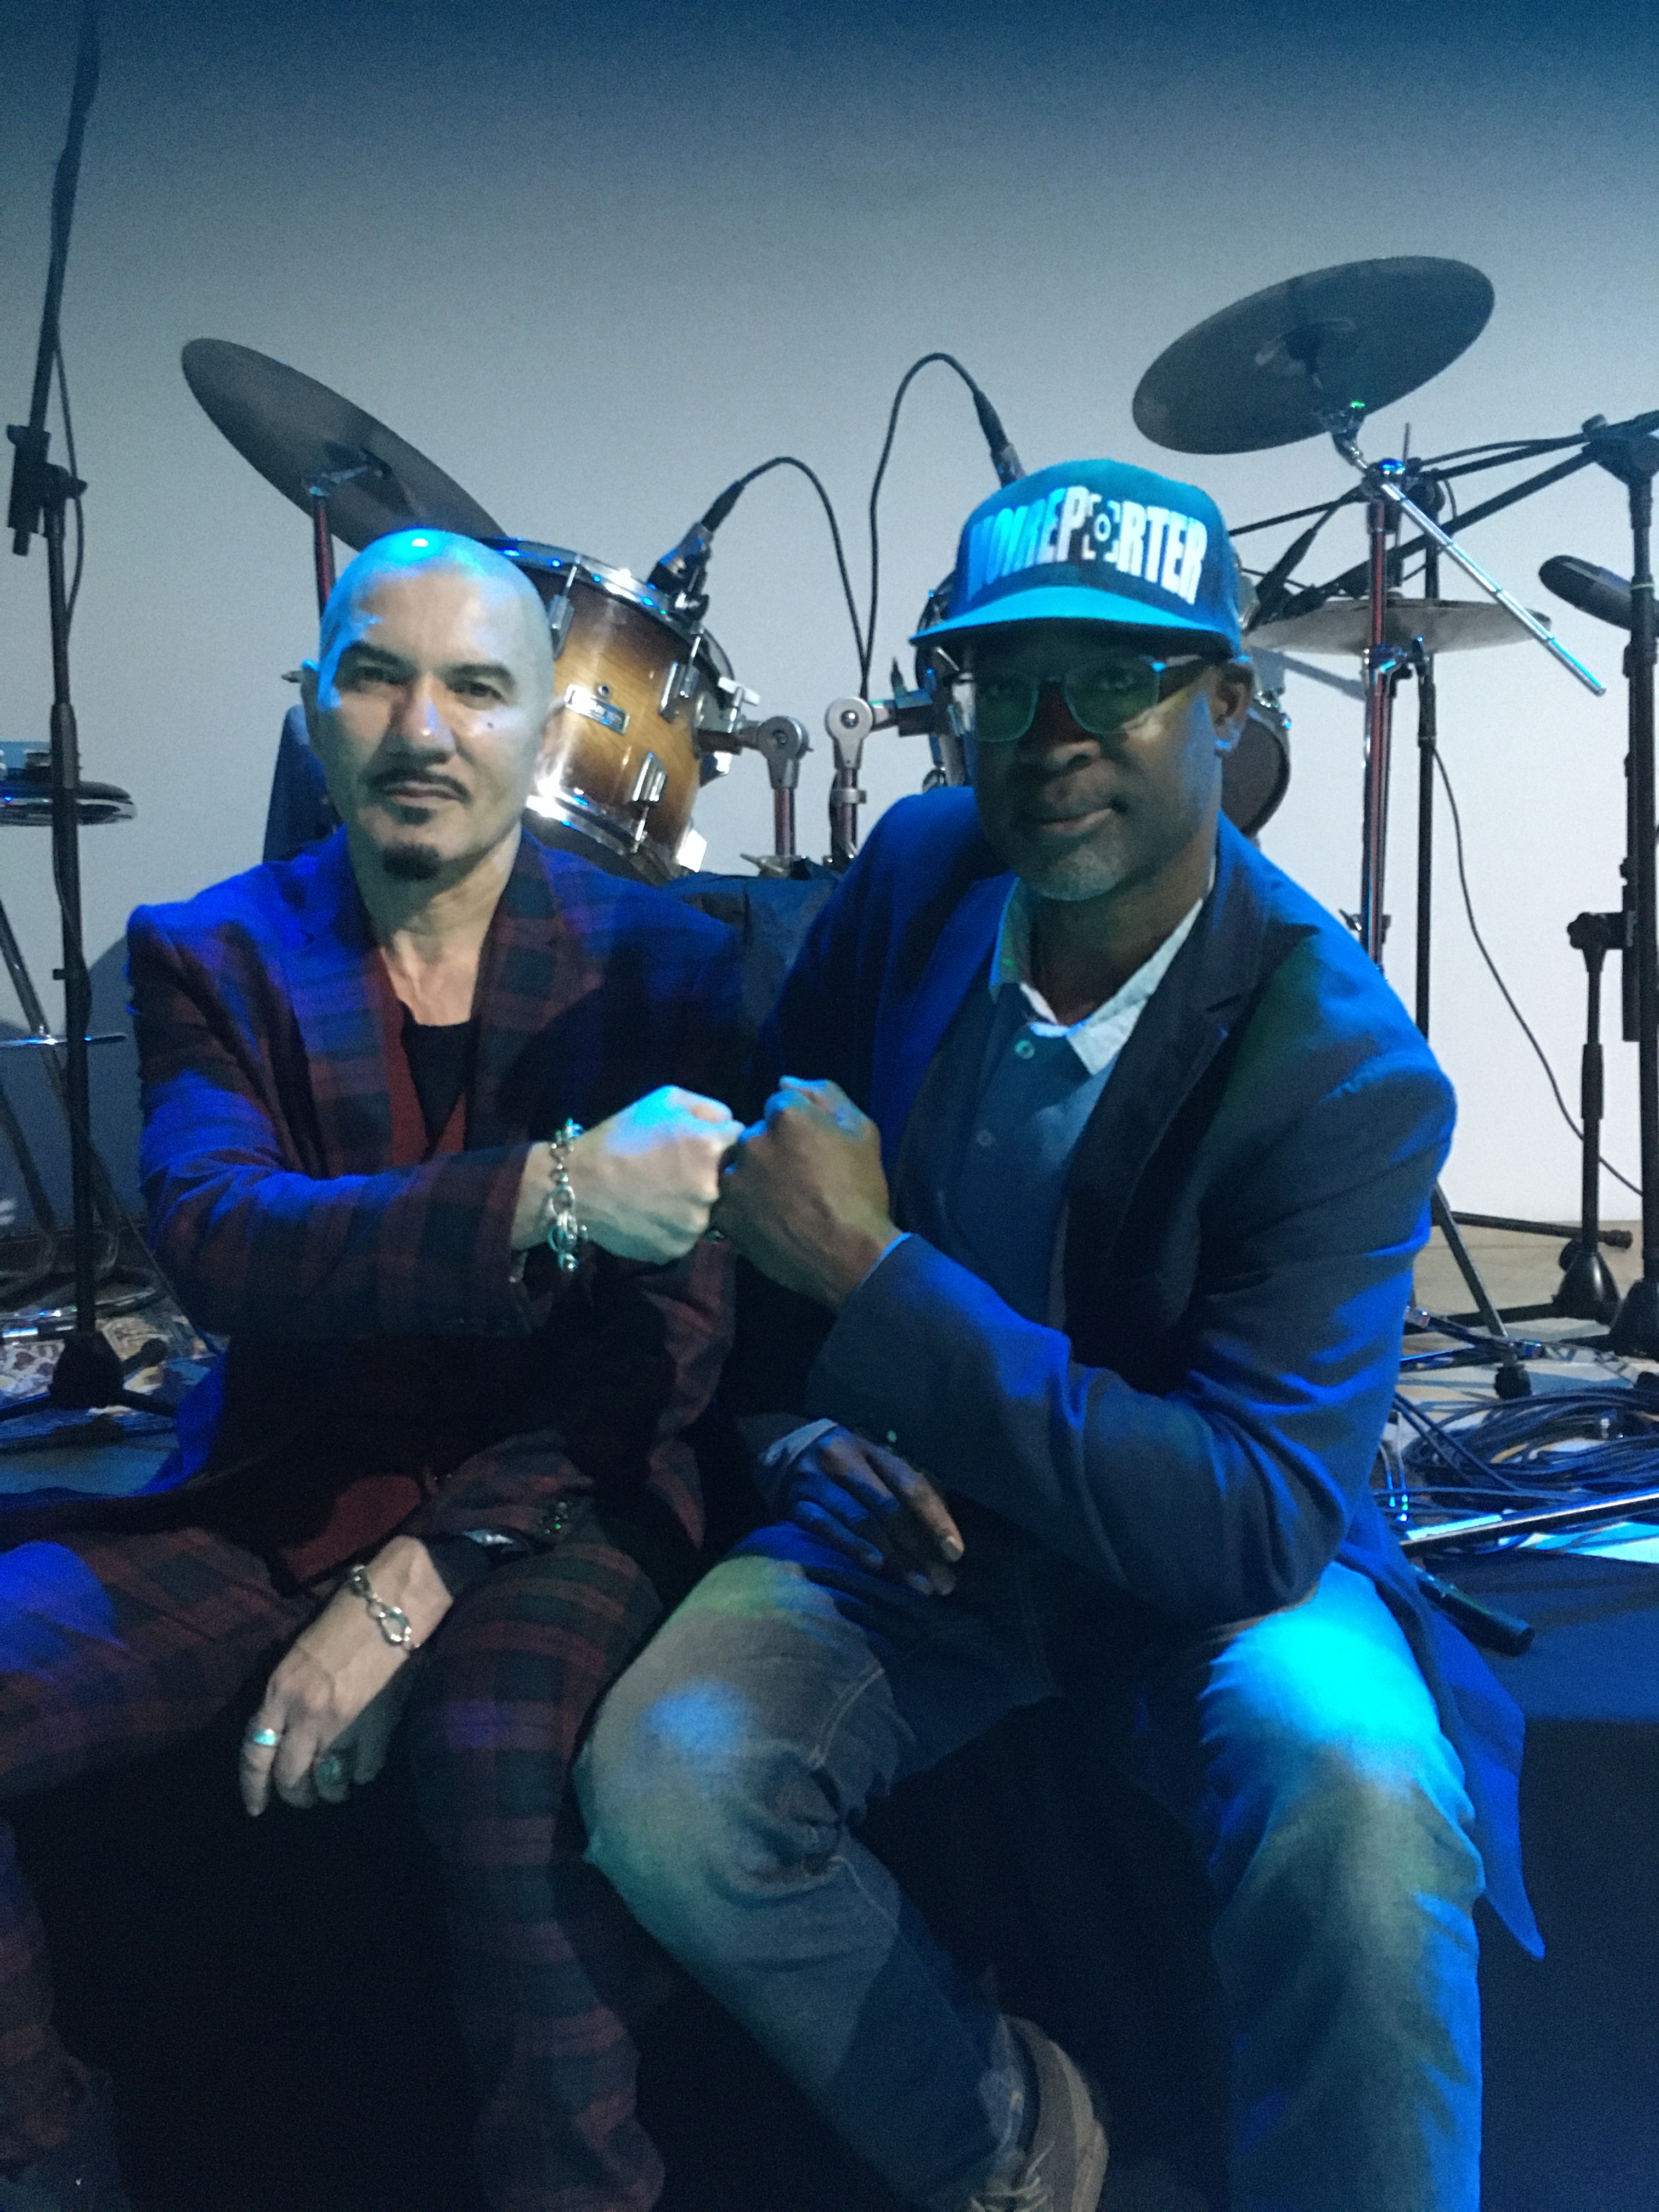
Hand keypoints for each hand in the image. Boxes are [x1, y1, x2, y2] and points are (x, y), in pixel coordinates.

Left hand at [240, 1536, 450, 1813]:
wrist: (392, 1603)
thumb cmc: (344, 1617)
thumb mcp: (298, 1654)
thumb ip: (287, 1695)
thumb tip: (283, 1731)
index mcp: (279, 1692)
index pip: (255, 1753)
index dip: (253, 1787)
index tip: (257, 1808)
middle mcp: (305, 1714)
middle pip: (290, 1777)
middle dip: (296, 1794)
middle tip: (304, 1796)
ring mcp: (342, 1725)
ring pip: (326, 1781)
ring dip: (329, 1791)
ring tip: (335, 1788)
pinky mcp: (377, 1727)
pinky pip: (363, 1770)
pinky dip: (361, 1774)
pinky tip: (363, 1768)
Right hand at [513, 1086, 743, 1260]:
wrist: (578, 1184)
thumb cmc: (621, 1136)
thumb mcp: (665, 1100)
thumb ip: (709, 1108)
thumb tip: (733, 1125)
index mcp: (711, 1146)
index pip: (741, 1142)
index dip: (721, 1141)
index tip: (701, 1144)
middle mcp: (712, 1189)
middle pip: (729, 1180)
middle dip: (712, 1173)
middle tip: (677, 1170)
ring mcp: (696, 1223)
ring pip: (711, 1210)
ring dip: (695, 1202)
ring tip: (662, 1192)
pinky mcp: (679, 1248)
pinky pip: (688, 1233)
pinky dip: (675, 1225)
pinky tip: (653, 1212)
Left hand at [712, 1078, 899, 1308]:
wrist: (850, 1255)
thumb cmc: (861, 1190)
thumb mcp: (861, 1130)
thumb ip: (824, 1094)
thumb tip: (784, 1080)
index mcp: (786, 1114)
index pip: (780, 1106)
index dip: (798, 1129)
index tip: (812, 1153)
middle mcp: (752, 1139)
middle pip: (755, 1135)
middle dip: (772, 1151)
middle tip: (797, 1180)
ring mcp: (735, 1178)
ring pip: (740, 1168)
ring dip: (755, 1179)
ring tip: (783, 1204)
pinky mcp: (725, 1213)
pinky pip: (730, 1201)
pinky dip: (745, 1208)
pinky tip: (770, 1221)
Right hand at [783, 1426, 962, 1594]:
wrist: (779, 1448)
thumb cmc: (842, 1462)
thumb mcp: (873, 1460)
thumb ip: (905, 1485)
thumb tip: (942, 1522)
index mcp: (872, 1450)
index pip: (911, 1485)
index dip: (935, 1519)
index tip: (955, 1552)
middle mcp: (845, 1461)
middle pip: (889, 1508)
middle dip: (919, 1548)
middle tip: (942, 1582)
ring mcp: (818, 1483)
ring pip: (862, 1522)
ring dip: (894, 1558)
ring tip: (919, 1585)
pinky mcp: (795, 1505)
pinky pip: (827, 1529)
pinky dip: (852, 1547)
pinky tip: (875, 1566)